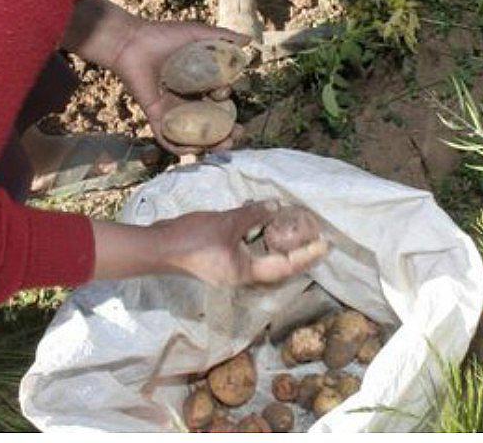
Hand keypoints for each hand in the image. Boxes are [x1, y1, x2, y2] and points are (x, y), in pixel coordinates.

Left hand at [110, 18, 251, 154]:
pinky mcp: (156, 115)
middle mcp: (186, 99)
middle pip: (210, 123)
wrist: (131, 41)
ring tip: (224, 146)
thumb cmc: (162, 35)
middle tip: (238, 135)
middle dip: (227, 133)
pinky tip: (196, 149)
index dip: (227, 104)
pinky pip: (168, 138)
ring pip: (193, 135)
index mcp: (197, 84)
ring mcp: (171, 109)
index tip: (226, 93)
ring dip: (210, 145)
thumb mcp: (197, 34)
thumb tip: (249, 42)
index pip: (218, 101)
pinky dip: (180, 147)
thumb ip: (223, 37)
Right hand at [156, 202, 328, 287]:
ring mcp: (228, 269)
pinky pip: (249, 252)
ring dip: (278, 247)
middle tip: (315, 237)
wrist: (157, 246)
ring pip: (262, 260)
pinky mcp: (219, 260)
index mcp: (245, 272)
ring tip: (296, 231)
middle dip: (296, 253)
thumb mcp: (227, 223)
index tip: (325, 245)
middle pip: (277, 267)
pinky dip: (261, 241)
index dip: (306, 256)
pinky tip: (265, 226)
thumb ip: (253, 215)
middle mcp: (240, 275)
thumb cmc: (193, 238)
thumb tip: (276, 206)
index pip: (285, 267)